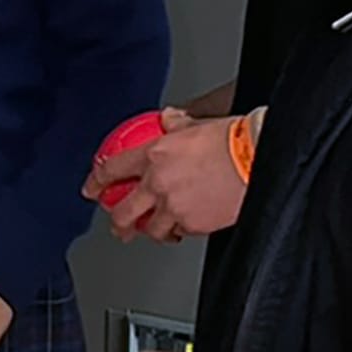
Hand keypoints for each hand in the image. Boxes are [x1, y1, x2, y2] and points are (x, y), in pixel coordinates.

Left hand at [84, 107, 249, 243]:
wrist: (258, 157)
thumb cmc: (234, 139)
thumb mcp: (198, 123)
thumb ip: (177, 124)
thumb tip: (169, 119)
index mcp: (155, 155)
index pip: (113, 169)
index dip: (97, 181)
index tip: (92, 188)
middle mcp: (158, 184)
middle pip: (123, 212)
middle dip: (118, 223)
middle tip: (120, 227)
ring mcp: (174, 207)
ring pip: (152, 229)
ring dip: (153, 230)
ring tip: (161, 229)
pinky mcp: (193, 225)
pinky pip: (180, 232)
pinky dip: (181, 230)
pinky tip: (187, 225)